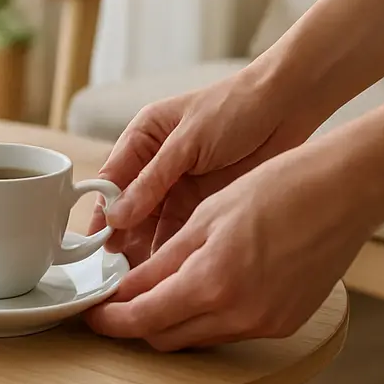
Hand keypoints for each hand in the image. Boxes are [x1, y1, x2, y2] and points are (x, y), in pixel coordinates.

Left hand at [85, 141, 375, 350]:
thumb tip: (128, 288)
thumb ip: (164, 260)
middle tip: (120, 300)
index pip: (143, 318)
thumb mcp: (206, 217)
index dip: (110, 319)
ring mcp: (266, 324)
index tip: (93, 313)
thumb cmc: (277, 190)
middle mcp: (239, 315)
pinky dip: (210, 316)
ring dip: (174, 320)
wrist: (345, 193)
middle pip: (167, 337)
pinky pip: (232, 331)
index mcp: (212, 283)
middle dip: (138, 322)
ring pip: (199, 337)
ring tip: (160, 288)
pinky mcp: (286, 324)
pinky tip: (207, 287)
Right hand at [93, 60, 319, 263]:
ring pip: (153, 224)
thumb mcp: (188, 141)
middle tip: (115, 268)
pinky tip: (166, 270)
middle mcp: (156, 165)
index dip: (103, 211)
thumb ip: (152, 180)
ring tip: (137, 276)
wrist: (286, 107)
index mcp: (142, 139)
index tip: (97, 240)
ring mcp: (180, 186)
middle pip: (129, 208)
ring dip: (145, 247)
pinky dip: (172, 249)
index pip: (111, 180)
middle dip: (122, 237)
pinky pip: (180, 230)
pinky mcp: (204, 203)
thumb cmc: (234, 107)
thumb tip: (117, 216)